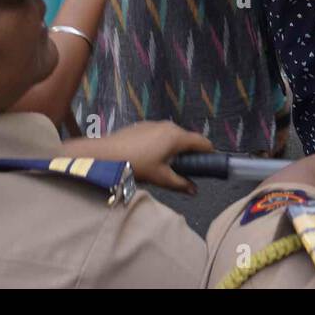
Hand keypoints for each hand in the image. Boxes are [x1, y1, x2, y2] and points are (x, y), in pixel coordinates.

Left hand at [82, 121, 213, 193]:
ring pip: (172, 136)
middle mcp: (169, 126)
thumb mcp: (160, 178)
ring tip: (164, 165)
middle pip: (187, 138)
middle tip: (185, 169)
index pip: (202, 142)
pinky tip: (149, 157)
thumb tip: (194, 190)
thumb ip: (180, 184)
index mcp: (177, 137)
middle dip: (189, 153)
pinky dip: (161, 144)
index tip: (209, 164)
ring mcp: (155, 124)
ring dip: (174, 148)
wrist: (106, 154)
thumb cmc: (136, 165)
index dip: (209, 153)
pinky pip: (159, 134)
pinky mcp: (142, 125)